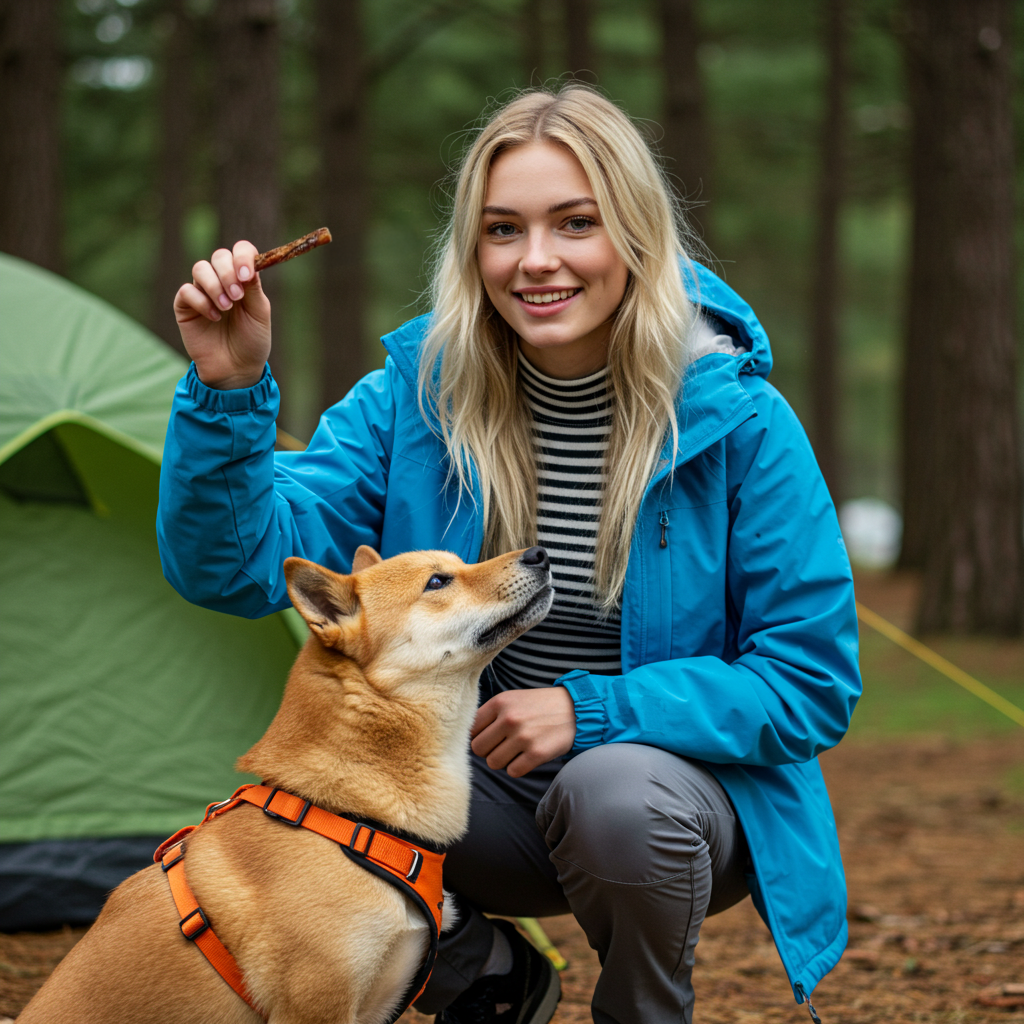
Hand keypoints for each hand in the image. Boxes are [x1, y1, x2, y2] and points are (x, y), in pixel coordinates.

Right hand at [173, 240, 270, 389]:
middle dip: (228, 273)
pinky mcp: (185, 306)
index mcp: (243, 279)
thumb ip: (253, 288)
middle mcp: (221, 280)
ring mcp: (202, 291)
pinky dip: (201, 302)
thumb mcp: (259, 314)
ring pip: (200, 268)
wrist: (236, 369)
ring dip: (215, 286)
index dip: (243, 256)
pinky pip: (187, 290)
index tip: (247, 276)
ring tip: (226, 309)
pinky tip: (214, 318)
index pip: (240, 251)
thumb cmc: (252, 341)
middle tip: (237, 297)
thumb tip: (247, 264)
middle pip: (219, 256)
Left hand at [470, 687, 575, 777]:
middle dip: (489, 751)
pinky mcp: (537, 753)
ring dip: (503, 761)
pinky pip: (513, 772)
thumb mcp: (512, 699)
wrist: (575, 709)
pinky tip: (527, 757)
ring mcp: (523, 737)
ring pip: (493, 763)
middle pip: (478, 749)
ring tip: (516, 751)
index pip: (471, 730)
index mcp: (500, 702)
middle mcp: (509, 718)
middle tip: (503, 746)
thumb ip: (490, 715)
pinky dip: (518, 768)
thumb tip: (469, 738)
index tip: (490, 737)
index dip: (479, 736)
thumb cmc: (538, 706)